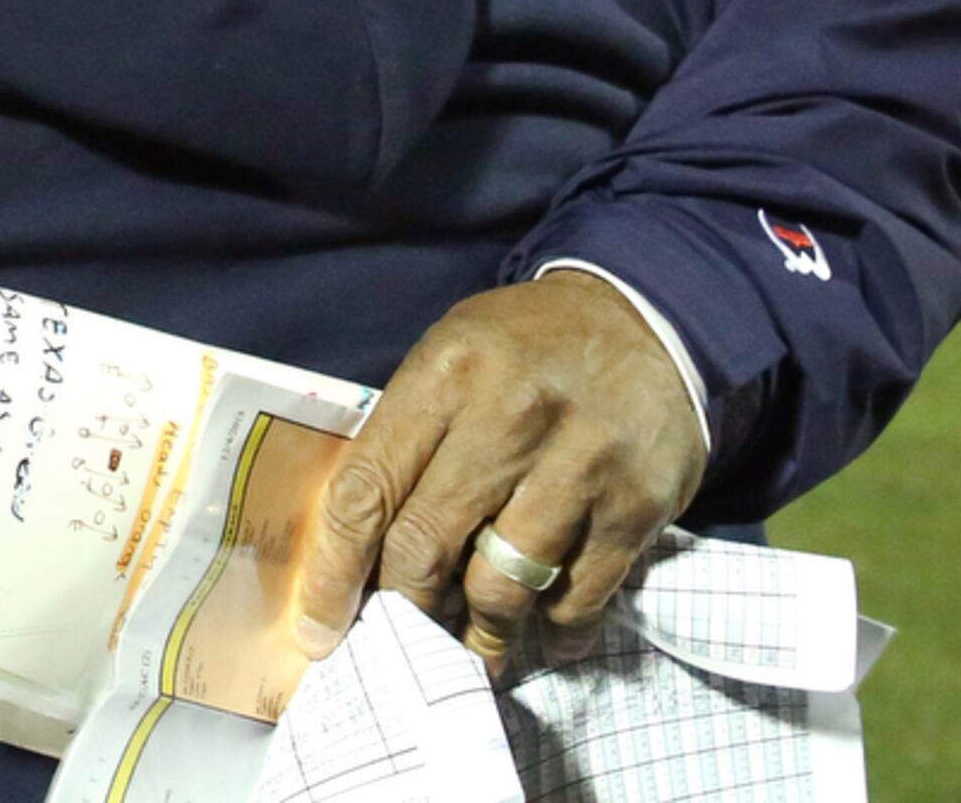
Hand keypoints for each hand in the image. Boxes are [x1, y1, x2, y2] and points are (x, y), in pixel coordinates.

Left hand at [294, 274, 709, 668]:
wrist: (642, 320)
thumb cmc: (522, 352)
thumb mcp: (449, 361)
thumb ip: (402, 443)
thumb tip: (352, 557)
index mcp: (446, 373)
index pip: (366, 490)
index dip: (332, 573)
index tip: (318, 629)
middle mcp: (511, 414)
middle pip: (424, 547)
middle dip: (405, 610)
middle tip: (403, 635)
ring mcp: (580, 461)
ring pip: (501, 589)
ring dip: (481, 631)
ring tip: (476, 640)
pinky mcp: (636, 503)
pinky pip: (577, 599)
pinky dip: (554, 628)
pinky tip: (544, 622)